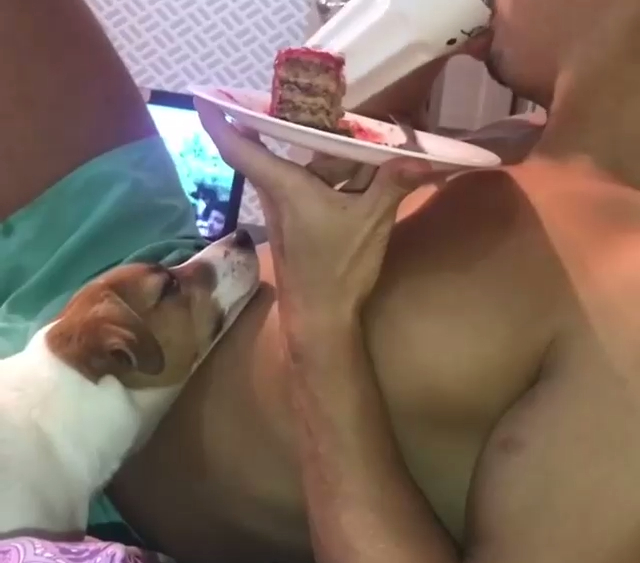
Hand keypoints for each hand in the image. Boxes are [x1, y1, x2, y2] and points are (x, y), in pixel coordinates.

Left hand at [195, 100, 431, 334]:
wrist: (321, 318)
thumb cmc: (337, 269)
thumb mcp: (370, 223)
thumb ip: (393, 185)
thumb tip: (422, 158)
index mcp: (285, 187)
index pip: (238, 146)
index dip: (219, 119)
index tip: (204, 96)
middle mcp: (277, 195)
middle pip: (282, 151)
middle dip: (304, 128)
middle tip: (329, 102)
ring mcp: (286, 213)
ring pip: (302, 171)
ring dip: (329, 157)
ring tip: (365, 140)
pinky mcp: (297, 227)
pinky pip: (310, 189)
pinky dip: (332, 178)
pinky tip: (362, 176)